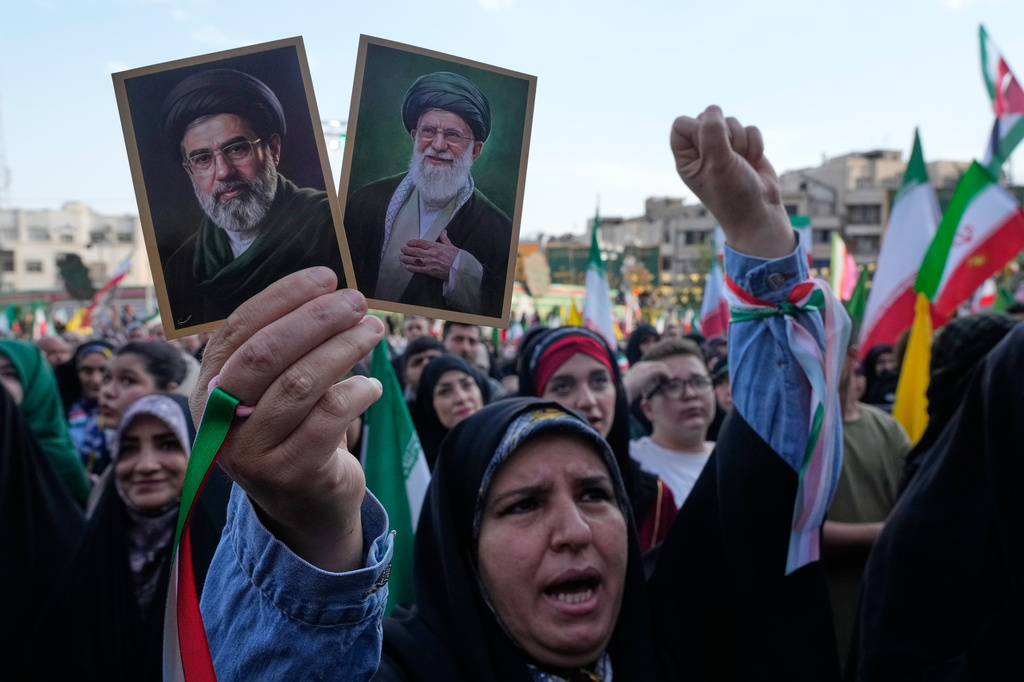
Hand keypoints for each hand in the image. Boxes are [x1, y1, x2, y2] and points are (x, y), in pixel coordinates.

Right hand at [190, 267, 383, 571]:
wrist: (306, 506)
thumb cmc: (293, 432)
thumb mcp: (274, 391)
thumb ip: (285, 348)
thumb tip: (328, 291)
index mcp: (208, 388)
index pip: (238, 330)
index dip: (282, 298)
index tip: (324, 277)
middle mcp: (218, 421)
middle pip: (265, 353)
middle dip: (316, 319)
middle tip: (356, 301)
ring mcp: (251, 452)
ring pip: (300, 383)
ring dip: (344, 348)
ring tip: (373, 331)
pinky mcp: (290, 473)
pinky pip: (330, 416)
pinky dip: (358, 392)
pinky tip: (372, 385)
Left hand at [400, 230, 458, 279]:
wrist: (460, 269)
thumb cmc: (457, 257)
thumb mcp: (451, 246)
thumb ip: (445, 239)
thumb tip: (443, 232)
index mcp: (436, 246)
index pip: (421, 243)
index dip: (413, 242)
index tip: (408, 243)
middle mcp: (431, 253)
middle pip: (415, 251)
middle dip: (407, 250)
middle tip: (402, 249)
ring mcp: (429, 262)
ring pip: (414, 260)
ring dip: (406, 258)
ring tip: (401, 257)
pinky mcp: (430, 271)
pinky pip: (418, 269)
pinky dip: (411, 267)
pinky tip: (406, 266)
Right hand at [622, 360, 672, 401]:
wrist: (622, 392)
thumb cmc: (627, 392)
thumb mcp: (634, 385)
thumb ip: (641, 382)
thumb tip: (647, 385)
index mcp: (638, 367)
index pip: (652, 365)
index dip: (659, 370)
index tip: (663, 378)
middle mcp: (641, 365)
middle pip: (657, 364)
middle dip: (664, 370)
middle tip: (669, 378)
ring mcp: (644, 368)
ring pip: (660, 366)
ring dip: (666, 371)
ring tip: (670, 378)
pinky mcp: (647, 372)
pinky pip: (661, 370)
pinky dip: (666, 373)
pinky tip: (669, 379)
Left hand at [671, 105, 794, 257]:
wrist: (760, 211)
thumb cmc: (732, 193)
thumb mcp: (717, 163)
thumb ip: (712, 133)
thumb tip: (713, 109)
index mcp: (686, 158)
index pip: (681, 124)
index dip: (697, 129)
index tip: (709, 148)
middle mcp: (702, 151)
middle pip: (709, 118)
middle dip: (725, 134)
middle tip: (729, 158)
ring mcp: (724, 148)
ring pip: (732, 121)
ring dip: (742, 142)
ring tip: (742, 163)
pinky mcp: (745, 147)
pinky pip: (750, 129)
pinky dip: (756, 144)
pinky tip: (753, 162)